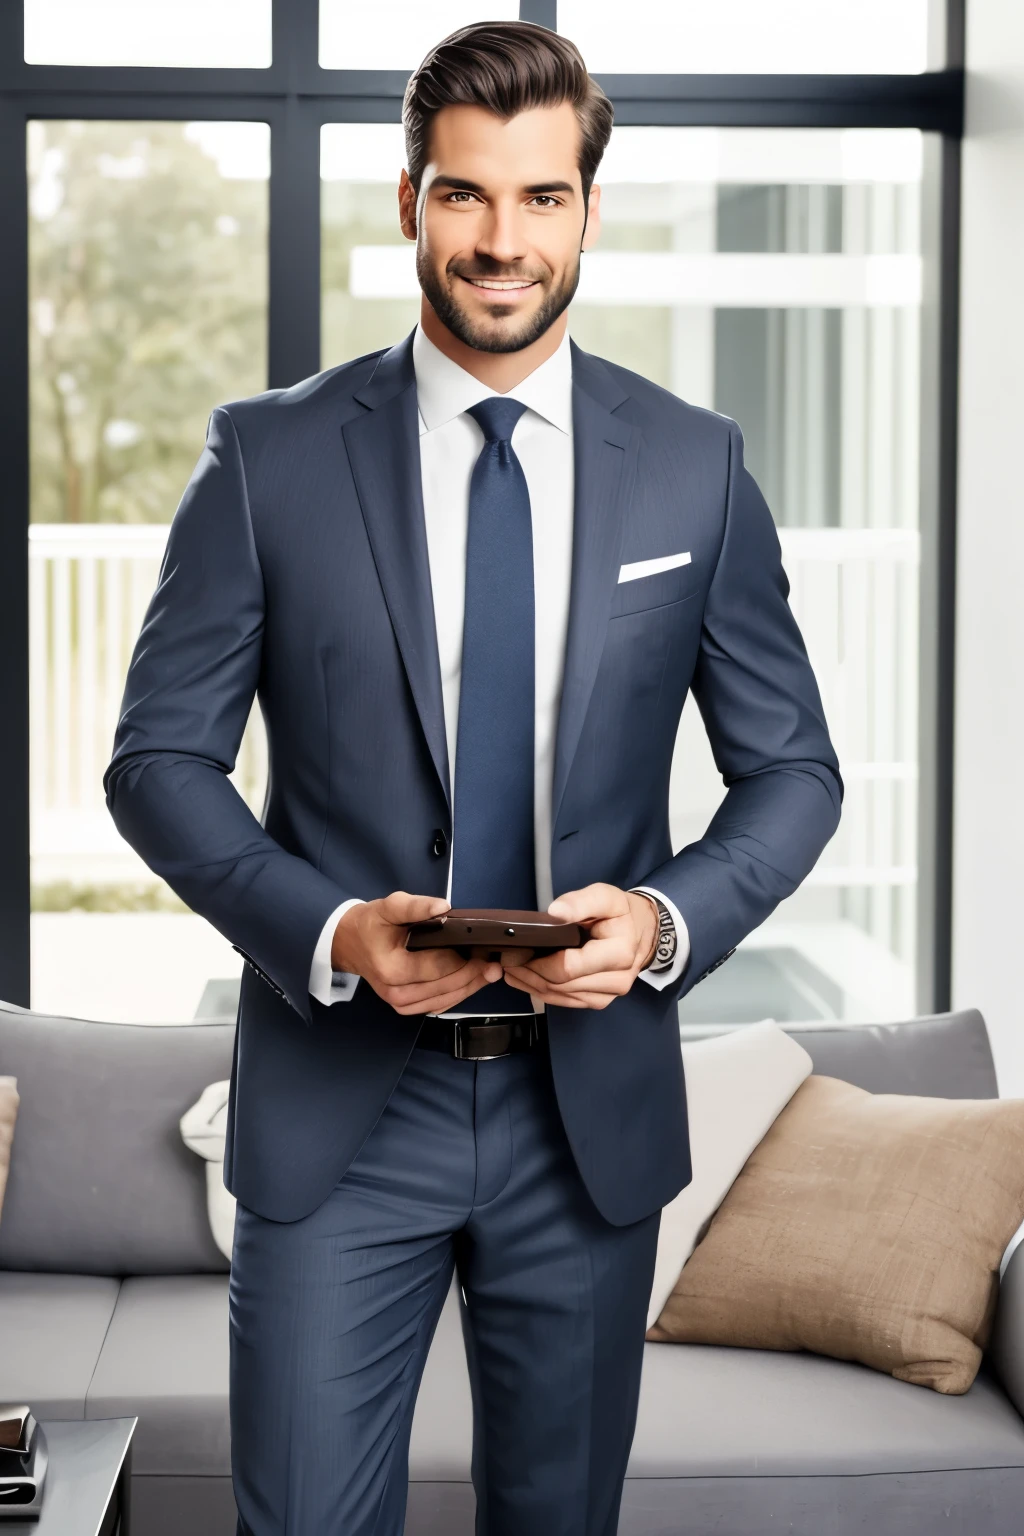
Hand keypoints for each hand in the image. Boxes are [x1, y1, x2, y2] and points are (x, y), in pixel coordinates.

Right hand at [331, 892, 501, 1015]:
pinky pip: (439, 1005)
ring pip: (446, 1000)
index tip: (485, 947)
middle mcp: (397, 994)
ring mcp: (401, 1005)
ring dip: (471, 986)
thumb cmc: (371, 923)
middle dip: (474, 974)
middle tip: (496, 961)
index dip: (465, 958)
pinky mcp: (407, 1008)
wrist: (349, 942)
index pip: (439, 967)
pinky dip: (458, 993)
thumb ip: (416, 906)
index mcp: (393, 970)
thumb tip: (444, 907)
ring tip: (492, 971)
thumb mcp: (389, 906)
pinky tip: (473, 980)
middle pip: (447, 987)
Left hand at [501, 883, 658, 1009]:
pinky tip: (526, 981)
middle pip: (560, 985)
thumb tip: (555, 912)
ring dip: (531, 985)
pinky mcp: (600, 1000)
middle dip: (529, 974)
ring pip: (560, 997)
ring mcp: (608, 995)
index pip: (568, 967)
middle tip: (505, 960)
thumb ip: (581, 901)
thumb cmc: (622, 913)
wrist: (645, 932)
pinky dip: (543, 992)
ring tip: (510, 970)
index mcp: (618, 953)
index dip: (537, 963)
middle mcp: (616, 980)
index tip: (514, 952)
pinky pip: (566, 1001)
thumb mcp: (606, 897)